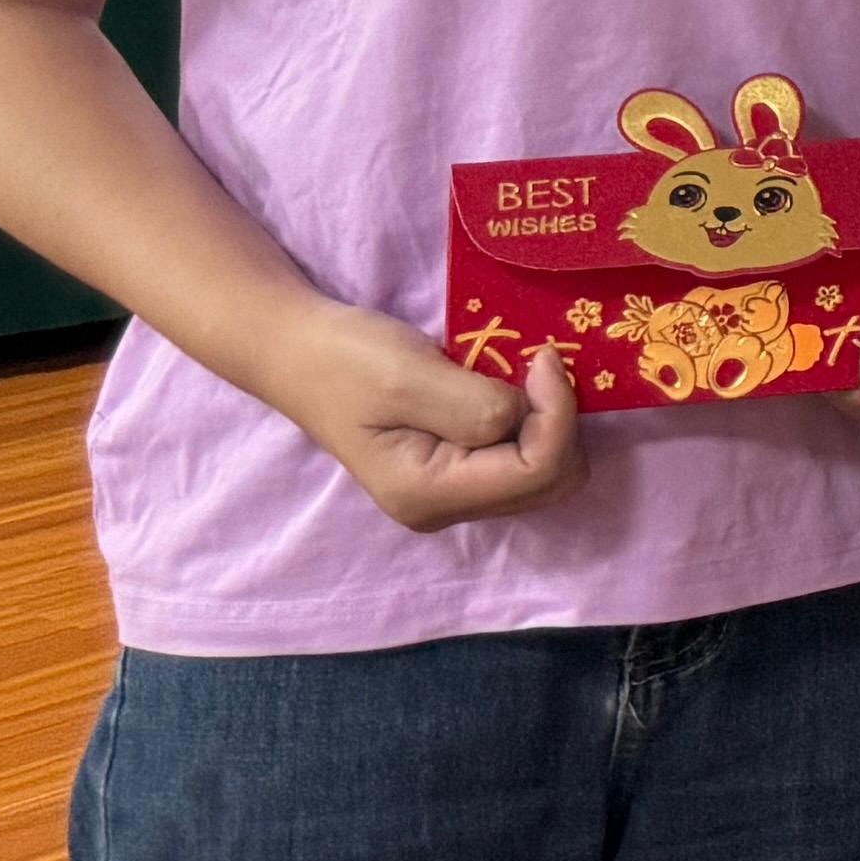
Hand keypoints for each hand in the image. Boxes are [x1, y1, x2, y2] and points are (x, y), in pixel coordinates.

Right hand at [277, 301, 582, 531]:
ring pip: (544, 472)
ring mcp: (449, 493)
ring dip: (548, 420)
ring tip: (520, 373)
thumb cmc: (346, 360)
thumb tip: (531, 415)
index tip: (541, 356)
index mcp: (427, 494)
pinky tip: (510, 385)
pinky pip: (521, 456)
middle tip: (535, 364)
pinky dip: (533, 420)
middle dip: (559, 421)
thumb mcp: (408, 376)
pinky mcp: (455, 470)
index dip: (558, 413)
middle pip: (550, 481)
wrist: (300, 353)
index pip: (537, 470)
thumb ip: (474, 405)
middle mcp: (443, 507)